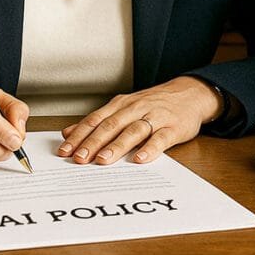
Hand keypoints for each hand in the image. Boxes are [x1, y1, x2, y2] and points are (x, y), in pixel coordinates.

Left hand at [58, 76, 222, 164]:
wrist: (189, 94)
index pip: (95, 120)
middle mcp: (135, 109)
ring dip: (116, 146)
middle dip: (93, 142)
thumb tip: (69, 132)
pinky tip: (140, 159)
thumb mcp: (123, 108)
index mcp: (120, 105)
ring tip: (102, 160)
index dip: (79, 135)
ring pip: (133, 131)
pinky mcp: (173, 127)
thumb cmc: (152, 104)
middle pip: (110, 126)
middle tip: (79, 158)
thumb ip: (98, 121)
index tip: (65, 150)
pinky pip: (160, 138)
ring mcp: (154, 117)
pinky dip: (150, 149)